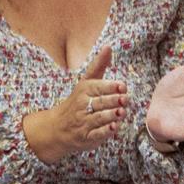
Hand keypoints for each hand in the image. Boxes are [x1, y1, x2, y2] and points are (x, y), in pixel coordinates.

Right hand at [22, 47, 127, 163]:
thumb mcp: (86, 82)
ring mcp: (84, 122)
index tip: (122, 86)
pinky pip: (96, 134)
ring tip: (122, 112)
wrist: (58, 127)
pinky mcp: (86, 136)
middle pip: (100, 102)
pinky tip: (114, 127)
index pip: (98, 87)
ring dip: (111, 115)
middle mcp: (83, 105)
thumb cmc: (78, 101)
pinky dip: (105, 131)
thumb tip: (108, 46)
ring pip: (99, 118)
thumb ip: (99, 66)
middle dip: (113, 101)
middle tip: (125, 99)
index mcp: (85, 90)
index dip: (110, 87)